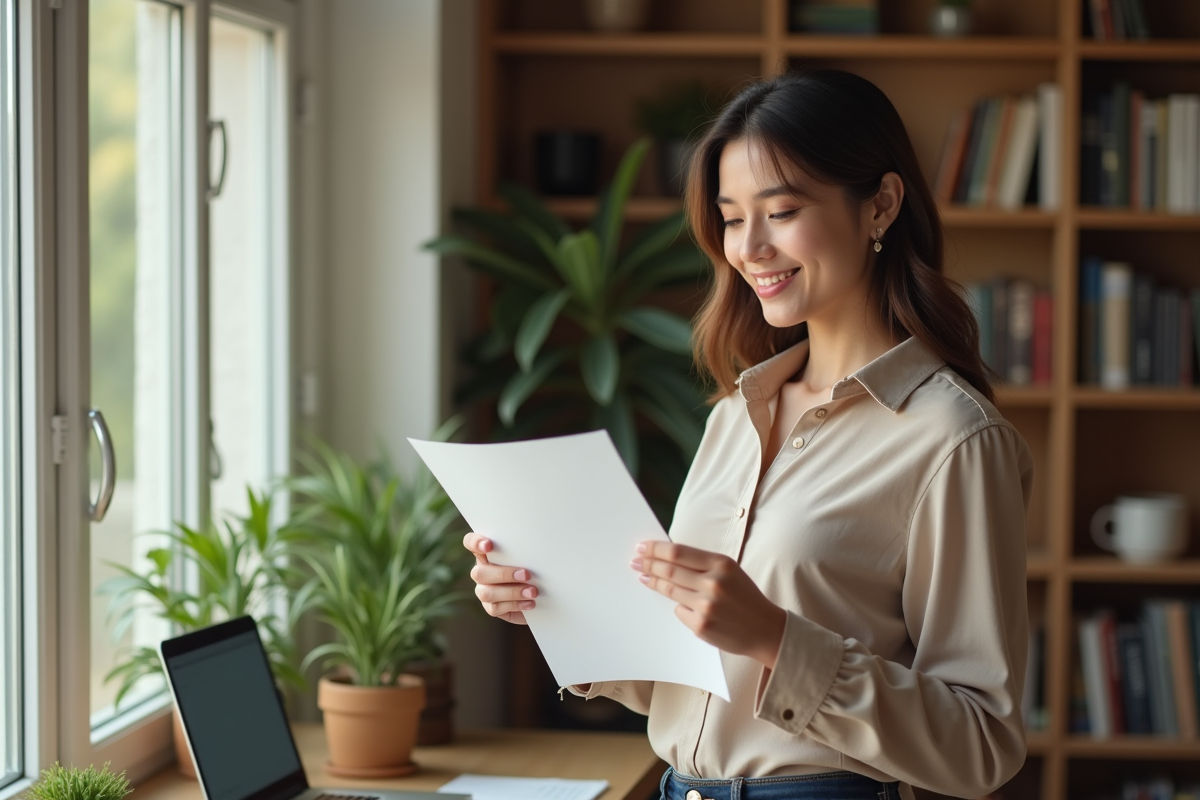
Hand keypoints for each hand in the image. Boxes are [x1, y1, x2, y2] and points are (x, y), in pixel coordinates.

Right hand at [464, 532, 536, 624]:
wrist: (542, 595)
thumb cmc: (534, 569)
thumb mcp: (529, 558)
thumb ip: (524, 552)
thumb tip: (536, 549)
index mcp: (487, 554)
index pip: (470, 542)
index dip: (475, 543)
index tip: (489, 545)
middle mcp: (481, 572)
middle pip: (479, 573)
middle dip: (504, 574)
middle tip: (526, 575)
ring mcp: (484, 591)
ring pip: (487, 593)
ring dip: (512, 592)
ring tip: (532, 592)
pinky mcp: (491, 608)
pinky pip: (497, 608)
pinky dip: (516, 604)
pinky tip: (530, 603)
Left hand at [631, 541, 785, 668]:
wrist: (766, 630)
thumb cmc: (745, 597)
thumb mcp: (730, 571)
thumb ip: (703, 564)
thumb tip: (668, 558)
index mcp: (722, 564)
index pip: (678, 552)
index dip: (655, 549)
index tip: (642, 547)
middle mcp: (713, 584)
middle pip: (669, 569)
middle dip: (648, 563)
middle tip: (635, 561)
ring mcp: (706, 606)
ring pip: (670, 590)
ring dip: (654, 582)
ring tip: (644, 576)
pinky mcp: (701, 626)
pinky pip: (680, 611)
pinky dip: (678, 606)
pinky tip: (681, 604)